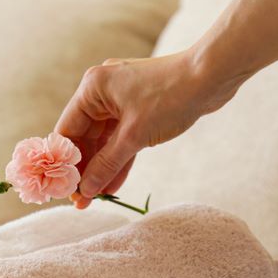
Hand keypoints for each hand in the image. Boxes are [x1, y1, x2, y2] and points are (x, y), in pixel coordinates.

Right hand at [55, 51, 238, 207]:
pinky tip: (113, 185)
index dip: (66, 163)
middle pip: (84, 138)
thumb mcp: (134, 136)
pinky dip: (118, 160)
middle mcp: (102, 92)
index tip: (65, 191)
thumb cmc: (170, 97)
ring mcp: (121, 101)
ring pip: (104, 141)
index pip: (67, 131)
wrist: (212, 76)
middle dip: (85, 169)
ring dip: (101, 168)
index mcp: (92, 89)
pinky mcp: (138, 109)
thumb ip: (106, 164)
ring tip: (97, 198)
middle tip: (81, 200)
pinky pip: (121, 139)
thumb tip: (86, 190)